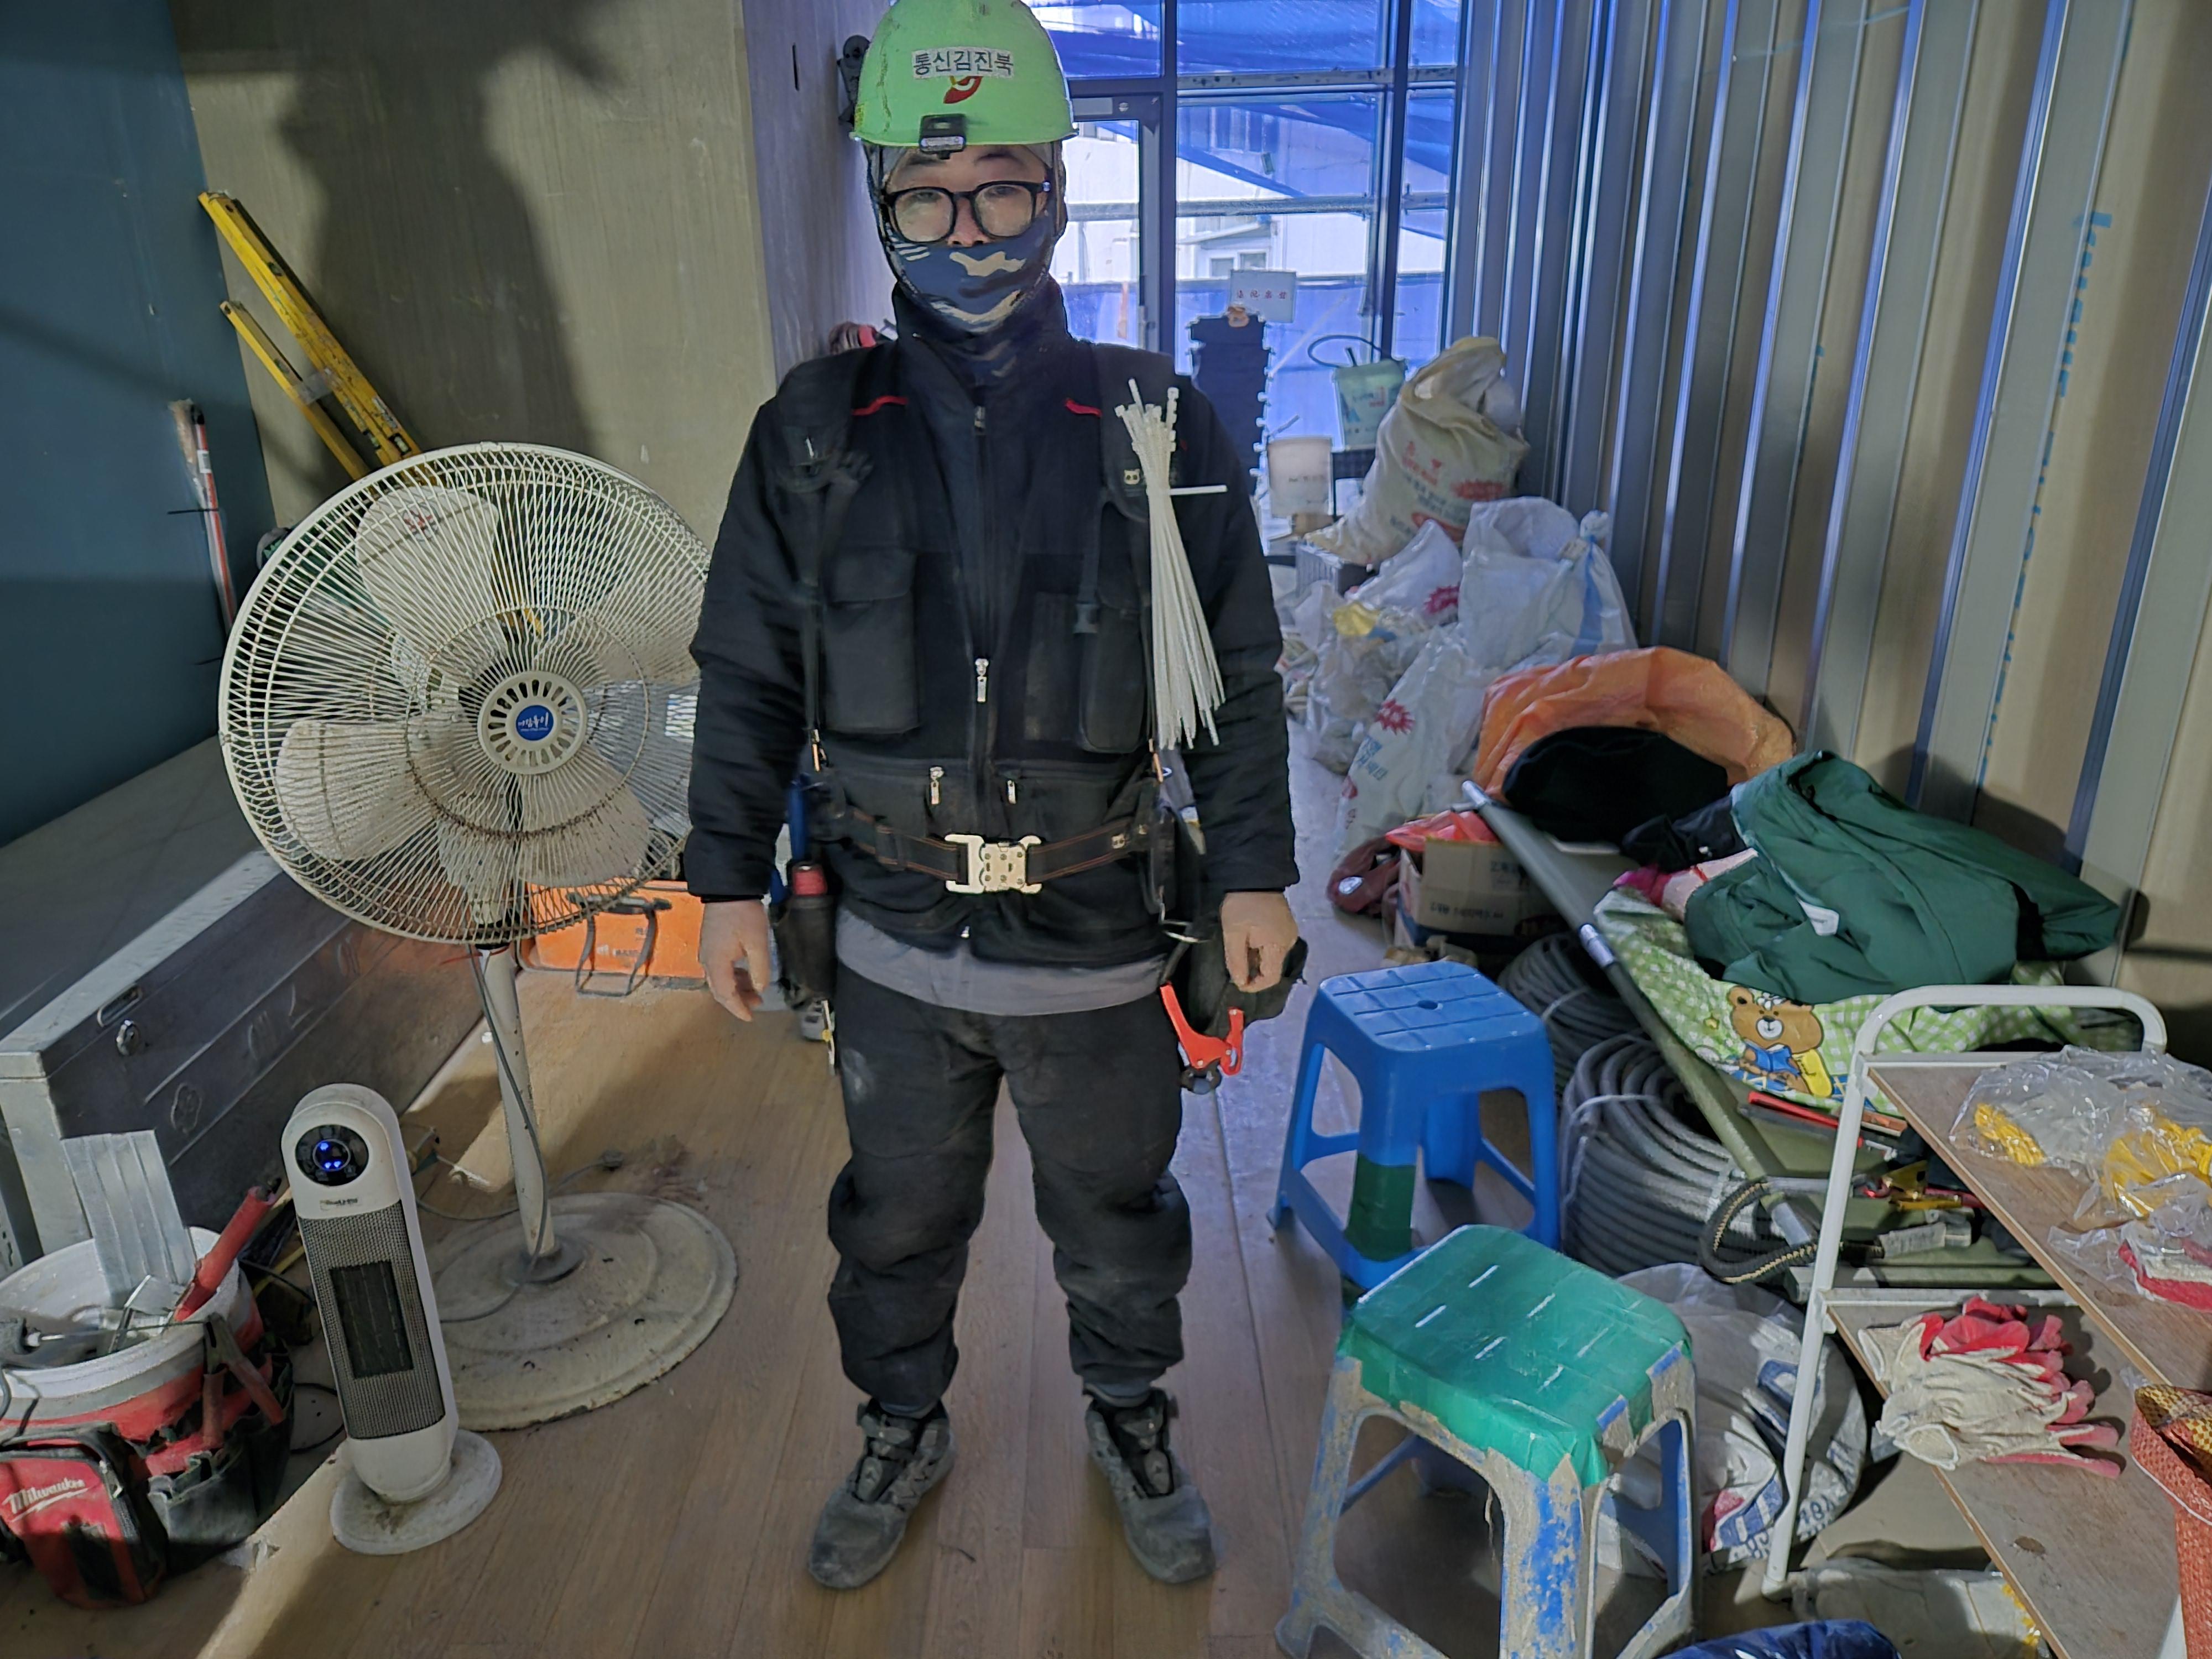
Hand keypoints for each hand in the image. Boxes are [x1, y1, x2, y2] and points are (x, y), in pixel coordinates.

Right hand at [699, 899, 771, 1021]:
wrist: (728, 889)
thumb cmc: (743, 913)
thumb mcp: (758, 943)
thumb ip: (760, 969)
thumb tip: (760, 988)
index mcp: (716, 963)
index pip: (725, 995)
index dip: (738, 1008)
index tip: (750, 1018)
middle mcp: (707, 961)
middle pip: (720, 990)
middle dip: (737, 1001)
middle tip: (756, 1005)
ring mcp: (707, 953)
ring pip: (720, 980)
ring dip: (737, 988)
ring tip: (755, 991)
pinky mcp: (711, 945)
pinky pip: (720, 968)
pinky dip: (733, 976)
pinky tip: (746, 974)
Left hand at [1220, 890, 1297, 993]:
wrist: (1254, 875)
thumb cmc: (1242, 906)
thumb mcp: (1233, 934)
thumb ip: (1237, 961)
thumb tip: (1240, 982)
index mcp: (1278, 946)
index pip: (1271, 977)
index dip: (1255, 985)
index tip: (1239, 982)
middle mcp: (1289, 942)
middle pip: (1273, 967)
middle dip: (1254, 970)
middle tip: (1236, 963)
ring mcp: (1290, 933)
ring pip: (1273, 957)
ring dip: (1257, 959)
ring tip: (1241, 948)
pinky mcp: (1286, 925)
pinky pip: (1275, 945)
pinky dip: (1262, 948)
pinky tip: (1250, 940)